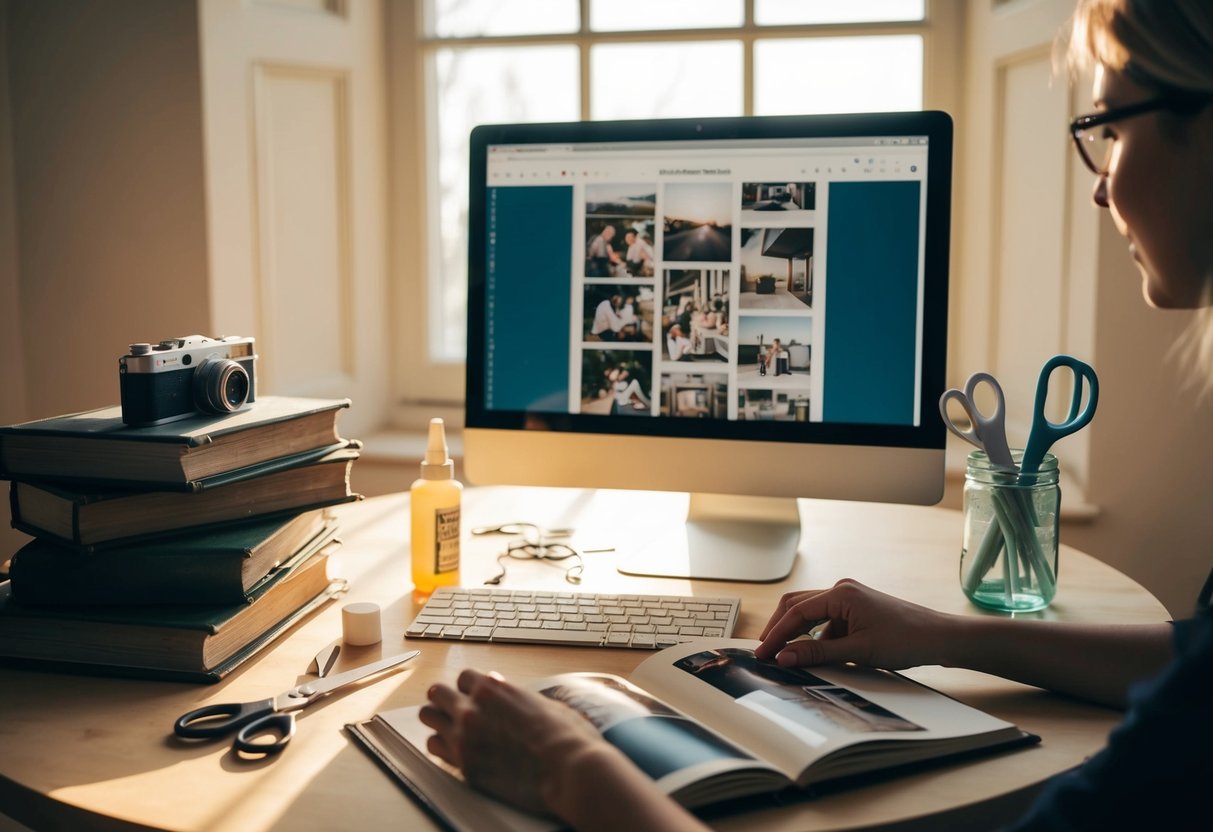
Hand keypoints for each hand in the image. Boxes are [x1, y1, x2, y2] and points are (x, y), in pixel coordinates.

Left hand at [419, 669, 608, 817]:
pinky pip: (438, 751)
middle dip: (444, 698)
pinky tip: (456, 750)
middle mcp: (471, 712)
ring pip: (429, 720)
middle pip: (437, 694)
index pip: (463, 677)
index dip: (472, 686)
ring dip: (439, 721)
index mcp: (491, 690)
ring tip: (449, 727)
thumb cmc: (564, 734)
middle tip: (453, 706)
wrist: (568, 770)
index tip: (477, 694)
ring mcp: (464, 741)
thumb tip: (500, 687)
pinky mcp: (465, 768)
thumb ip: (512, 693)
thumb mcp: (540, 701)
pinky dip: (444, 748)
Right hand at [754, 578, 951, 669]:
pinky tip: (815, 655)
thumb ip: (818, 654)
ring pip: (810, 614)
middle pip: (797, 606)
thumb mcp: (858, 651)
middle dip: (780, 628)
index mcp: (841, 593)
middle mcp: (842, 590)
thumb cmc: (906, 639)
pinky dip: (816, 638)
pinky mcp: (855, 610)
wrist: (939, 638)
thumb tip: (785, 656)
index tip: (763, 653)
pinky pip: (826, 621)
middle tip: (767, 652)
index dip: (776, 634)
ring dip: (797, 634)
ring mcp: (849, 599)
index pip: (796, 612)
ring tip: (786, 656)